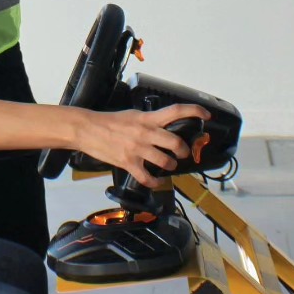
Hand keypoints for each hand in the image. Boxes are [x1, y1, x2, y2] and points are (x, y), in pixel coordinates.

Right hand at [77, 103, 208, 188]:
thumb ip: (149, 121)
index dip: (195, 111)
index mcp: (148, 118)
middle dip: (184, 151)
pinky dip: (154, 182)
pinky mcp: (128, 163)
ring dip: (171, 166)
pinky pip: (147, 177)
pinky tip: (155, 182)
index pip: (176, 111)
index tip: (206, 115)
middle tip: (184, 154)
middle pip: (176, 143)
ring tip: (169, 166)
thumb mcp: (132, 115)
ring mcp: (137, 149)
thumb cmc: (108, 121)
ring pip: (165, 162)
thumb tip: (162, 127)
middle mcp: (146, 133)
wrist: (87, 129)